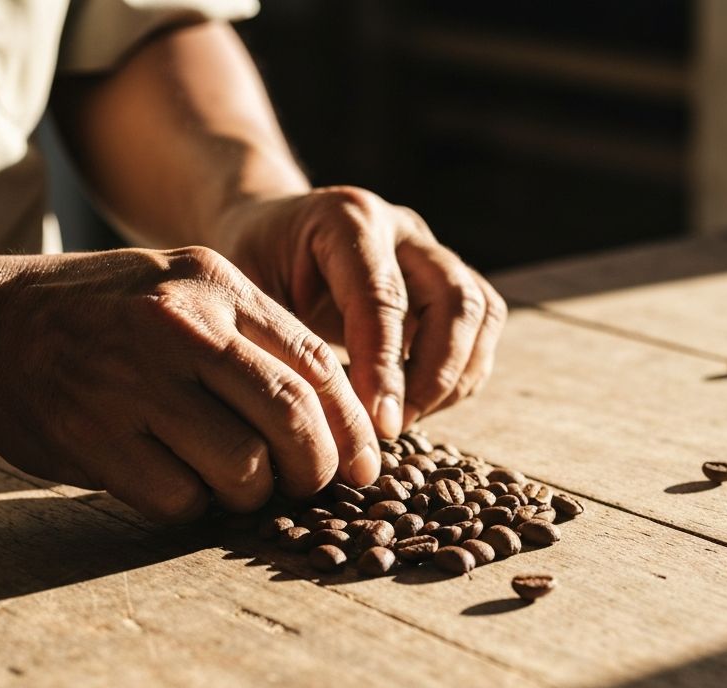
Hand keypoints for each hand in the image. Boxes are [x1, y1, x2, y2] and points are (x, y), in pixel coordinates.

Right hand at [0, 246, 380, 521]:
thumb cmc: (104, 316)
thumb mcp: (184, 292)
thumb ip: (257, 340)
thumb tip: (336, 419)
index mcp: (214, 286)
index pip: (316, 364)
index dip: (353, 427)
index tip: (366, 467)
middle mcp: (178, 327)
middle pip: (293, 420)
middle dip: (316, 470)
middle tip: (307, 484)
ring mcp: (133, 383)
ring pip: (244, 470)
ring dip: (250, 493)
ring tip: (227, 479)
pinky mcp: (93, 437)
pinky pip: (181, 500)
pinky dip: (190, 505)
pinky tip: (172, 480)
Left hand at [213, 187, 507, 436]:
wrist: (269, 233)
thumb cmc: (251, 266)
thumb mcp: (243, 290)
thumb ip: (278, 338)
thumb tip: (310, 417)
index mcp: (346, 219)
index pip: (383, 299)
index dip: (385, 369)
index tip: (380, 427)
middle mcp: (401, 227)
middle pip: (455, 299)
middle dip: (435, 375)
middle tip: (396, 428)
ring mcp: (431, 251)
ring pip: (481, 312)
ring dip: (456, 377)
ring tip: (409, 419)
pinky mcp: (447, 279)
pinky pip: (483, 325)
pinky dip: (463, 373)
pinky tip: (421, 404)